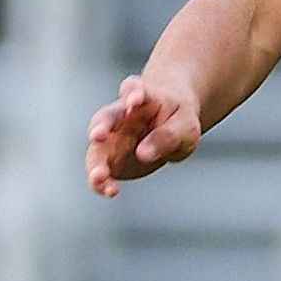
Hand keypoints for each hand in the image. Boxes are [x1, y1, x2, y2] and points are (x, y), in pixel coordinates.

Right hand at [86, 69, 205, 196]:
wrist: (170, 124)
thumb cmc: (178, 119)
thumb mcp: (185, 127)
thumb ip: (166, 137)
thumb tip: (143, 153)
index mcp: (144, 97)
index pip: (135, 89)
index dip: (133, 92)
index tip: (134, 100)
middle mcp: (121, 114)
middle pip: (107, 117)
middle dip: (101, 126)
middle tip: (98, 136)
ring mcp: (112, 136)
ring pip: (98, 147)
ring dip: (96, 162)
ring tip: (99, 177)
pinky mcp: (109, 156)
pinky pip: (100, 169)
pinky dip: (101, 181)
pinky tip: (110, 191)